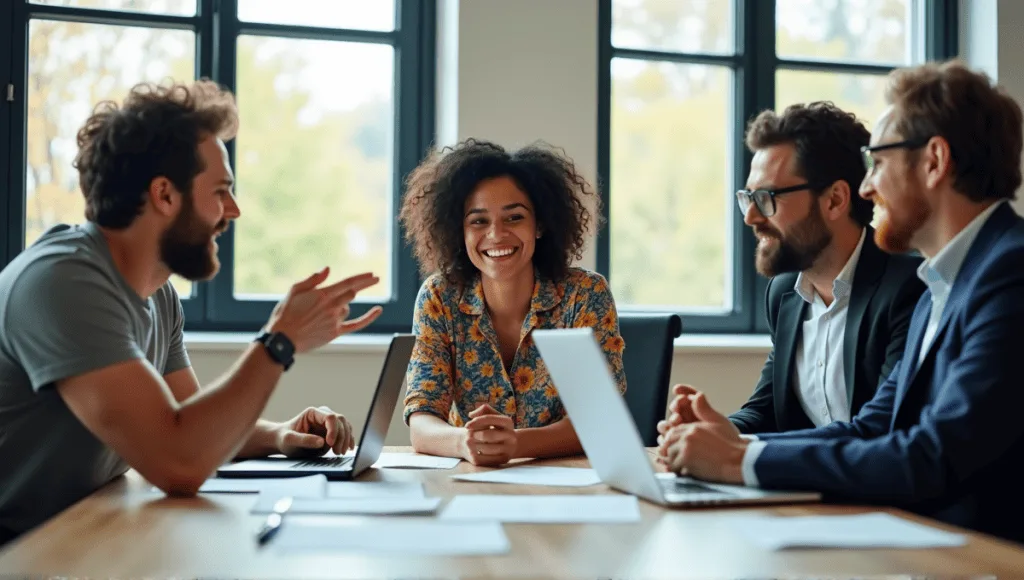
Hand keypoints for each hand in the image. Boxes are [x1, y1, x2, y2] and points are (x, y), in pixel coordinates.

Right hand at [266, 267, 382, 353]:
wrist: (282, 339)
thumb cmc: (285, 314)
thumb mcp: (295, 290)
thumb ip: (313, 279)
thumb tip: (327, 269)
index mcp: (322, 294)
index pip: (348, 283)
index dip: (363, 278)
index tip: (373, 275)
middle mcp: (331, 307)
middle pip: (352, 293)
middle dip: (362, 286)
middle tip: (373, 280)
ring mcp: (334, 320)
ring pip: (347, 308)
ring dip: (342, 305)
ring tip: (320, 312)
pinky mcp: (335, 333)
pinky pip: (357, 324)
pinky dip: (369, 318)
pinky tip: (378, 310)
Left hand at [275, 406, 354, 456]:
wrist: (282, 442)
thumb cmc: (283, 439)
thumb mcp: (289, 440)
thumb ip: (303, 440)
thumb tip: (322, 442)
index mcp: (313, 413)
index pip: (330, 417)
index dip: (333, 430)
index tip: (329, 444)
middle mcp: (323, 416)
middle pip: (340, 421)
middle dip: (342, 437)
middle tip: (337, 452)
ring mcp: (328, 424)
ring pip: (345, 426)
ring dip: (346, 440)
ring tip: (340, 453)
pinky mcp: (332, 433)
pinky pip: (345, 433)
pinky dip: (348, 440)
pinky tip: (348, 448)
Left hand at [461, 404, 516, 465]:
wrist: (508, 445)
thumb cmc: (495, 428)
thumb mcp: (493, 416)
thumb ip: (483, 410)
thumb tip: (471, 415)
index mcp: (508, 422)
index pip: (489, 418)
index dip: (476, 421)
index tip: (466, 426)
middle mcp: (511, 436)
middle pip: (486, 435)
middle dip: (475, 435)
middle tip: (471, 436)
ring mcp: (508, 450)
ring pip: (484, 449)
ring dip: (474, 445)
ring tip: (473, 443)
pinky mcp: (503, 460)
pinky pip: (483, 459)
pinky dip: (476, 454)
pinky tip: (476, 451)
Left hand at [658, 393, 746, 483]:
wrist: (739, 460)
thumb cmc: (732, 444)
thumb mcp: (718, 422)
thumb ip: (704, 410)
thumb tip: (697, 395)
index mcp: (693, 427)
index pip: (674, 431)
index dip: (672, 440)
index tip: (674, 446)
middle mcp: (688, 436)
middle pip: (668, 442)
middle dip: (670, 449)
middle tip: (673, 457)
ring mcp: (686, 448)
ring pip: (669, 454)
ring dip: (673, 460)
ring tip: (680, 465)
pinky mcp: (687, 460)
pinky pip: (673, 466)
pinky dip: (676, 469)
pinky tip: (683, 471)